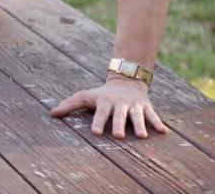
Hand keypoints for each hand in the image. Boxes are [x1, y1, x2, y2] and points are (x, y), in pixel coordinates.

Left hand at [50, 76, 167, 138]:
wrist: (125, 80)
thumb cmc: (102, 94)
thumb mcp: (85, 96)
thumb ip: (69, 105)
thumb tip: (51, 114)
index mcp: (105, 102)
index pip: (100, 113)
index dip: (98, 122)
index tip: (96, 132)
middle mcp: (119, 104)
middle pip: (119, 115)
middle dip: (119, 125)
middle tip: (118, 136)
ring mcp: (133, 105)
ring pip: (137, 116)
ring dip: (139, 125)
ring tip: (141, 136)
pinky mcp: (146, 107)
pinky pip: (153, 115)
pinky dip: (157, 122)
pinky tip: (163, 132)